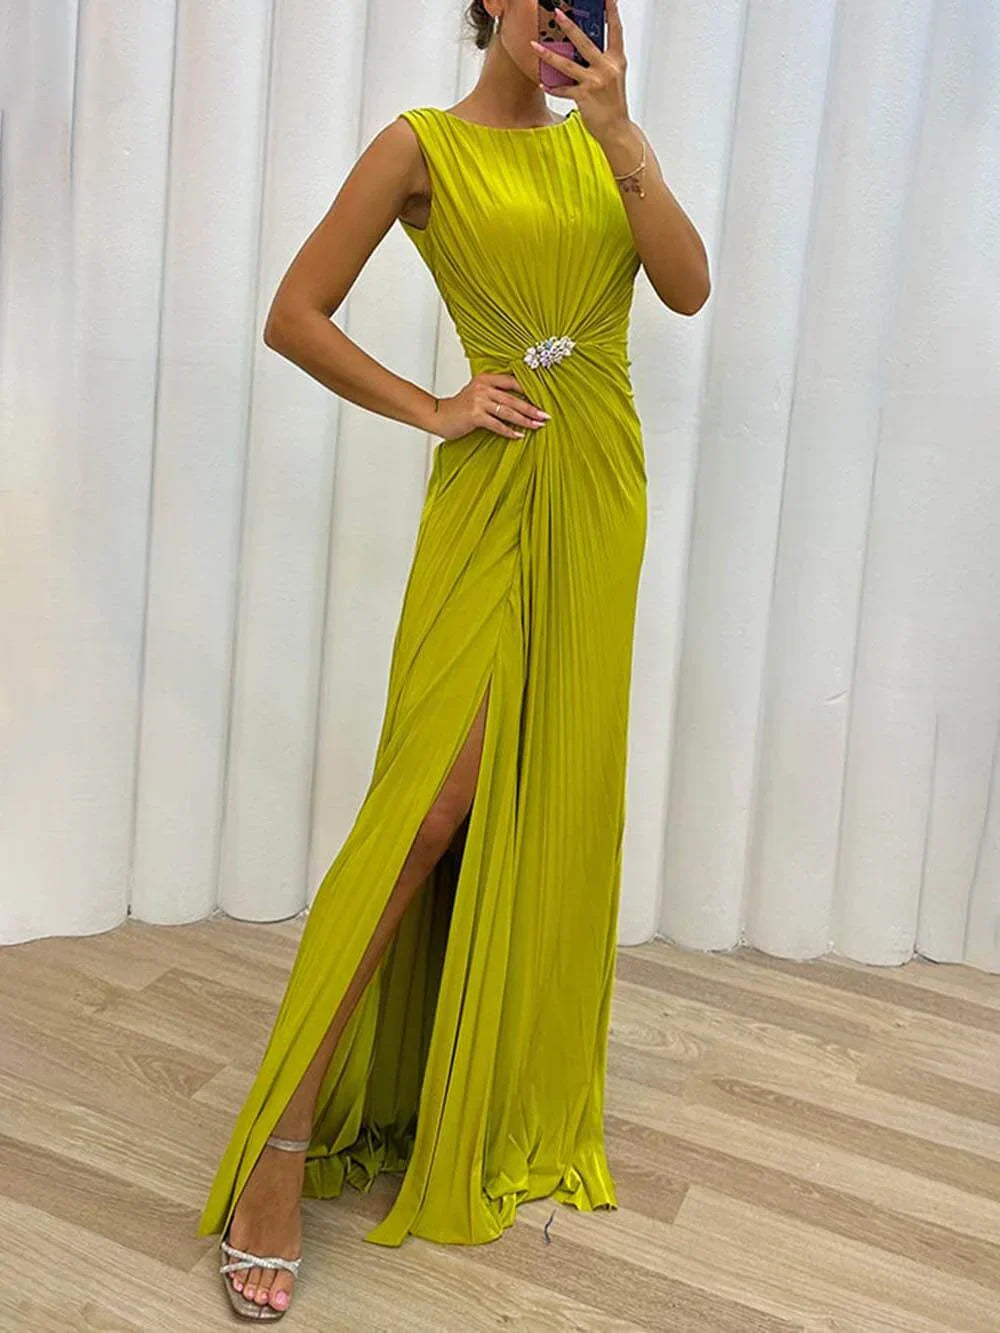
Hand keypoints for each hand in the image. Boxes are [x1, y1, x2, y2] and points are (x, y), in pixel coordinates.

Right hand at [430, 373, 550, 440]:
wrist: (438, 415)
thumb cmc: (460, 408)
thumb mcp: (478, 393)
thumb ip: (495, 393)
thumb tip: (520, 401)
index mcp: (486, 379)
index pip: (513, 382)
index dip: (529, 390)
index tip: (543, 398)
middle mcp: (483, 388)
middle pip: (513, 398)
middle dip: (531, 408)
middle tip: (545, 416)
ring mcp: (478, 401)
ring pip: (508, 411)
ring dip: (524, 420)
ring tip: (537, 426)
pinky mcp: (474, 415)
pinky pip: (497, 424)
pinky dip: (509, 431)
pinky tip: (519, 436)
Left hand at [530, 0, 630, 142]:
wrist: (616, 129)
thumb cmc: (613, 103)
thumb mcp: (612, 77)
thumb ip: (600, 61)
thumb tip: (581, 50)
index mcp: (617, 60)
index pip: (615, 30)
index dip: (611, 12)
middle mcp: (607, 68)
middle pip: (584, 42)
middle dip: (569, 26)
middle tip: (557, 13)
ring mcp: (595, 82)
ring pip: (567, 64)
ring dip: (548, 55)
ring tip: (534, 45)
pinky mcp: (584, 96)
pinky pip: (563, 89)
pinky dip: (552, 86)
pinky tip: (543, 82)